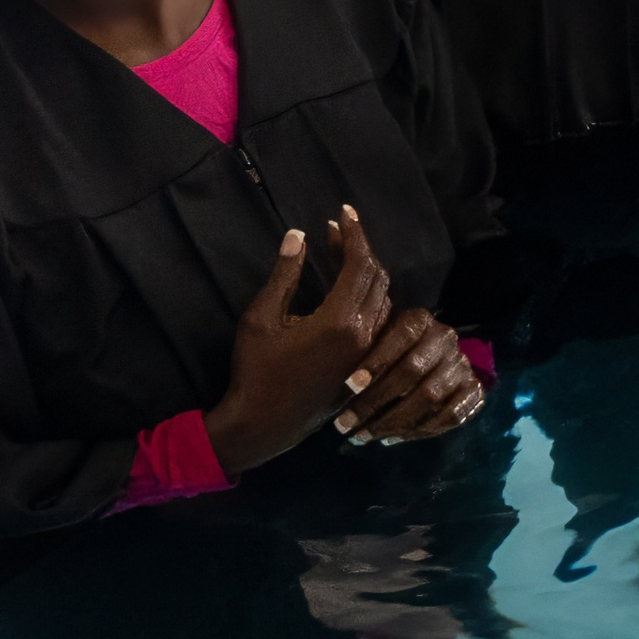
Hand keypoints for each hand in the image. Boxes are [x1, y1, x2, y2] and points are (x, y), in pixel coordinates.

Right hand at [202, 215, 396, 473]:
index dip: (354, 234)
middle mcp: (363, 336)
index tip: (342, 213)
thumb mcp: (261, 318)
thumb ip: (284, 274)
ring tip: (336, 255)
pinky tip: (345, 290)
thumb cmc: (257, 371)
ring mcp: (367, 353)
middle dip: (358, 249)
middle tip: (334, 232)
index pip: (360, 264)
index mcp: (340, 322)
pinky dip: (368, 297)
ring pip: (382, 300)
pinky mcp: (364, 365)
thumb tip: (298, 235)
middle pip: (377, 278)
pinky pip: (379, 321)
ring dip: (364, 273)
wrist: (264, 424)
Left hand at [336, 303, 485, 444]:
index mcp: (420, 320)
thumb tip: (325, 355)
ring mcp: (462, 366)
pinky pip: (449, 417)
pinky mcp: (474, 391)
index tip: (349, 387)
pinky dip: (418, 431)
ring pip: (429, 397)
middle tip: (345, 424)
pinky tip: (390, 439)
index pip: (401, 337)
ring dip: (392, 422)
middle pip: (413, 371)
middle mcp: (445, 339)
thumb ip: (361, 346)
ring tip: (362, 436)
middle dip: (375, 401)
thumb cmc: (388, 351)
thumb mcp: (375, 340)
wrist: (435, 361)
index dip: (376, 362)